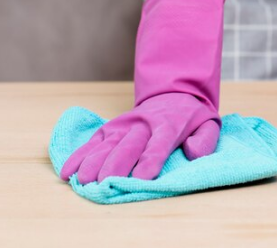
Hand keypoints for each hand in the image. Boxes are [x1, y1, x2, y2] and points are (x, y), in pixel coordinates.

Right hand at [60, 93, 219, 183]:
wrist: (173, 93)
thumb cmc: (192, 116)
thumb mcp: (208, 124)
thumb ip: (205, 140)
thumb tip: (193, 153)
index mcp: (169, 125)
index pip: (158, 144)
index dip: (150, 161)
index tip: (142, 178)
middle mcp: (143, 124)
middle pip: (128, 146)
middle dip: (116, 165)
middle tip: (104, 184)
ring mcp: (124, 125)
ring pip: (107, 144)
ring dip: (93, 162)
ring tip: (83, 180)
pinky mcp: (111, 127)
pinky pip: (93, 141)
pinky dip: (80, 155)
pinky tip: (68, 170)